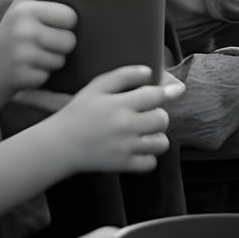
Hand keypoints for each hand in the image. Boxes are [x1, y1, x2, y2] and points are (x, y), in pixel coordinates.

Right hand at [0, 0, 76, 90]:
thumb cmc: (12, 32)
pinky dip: (42, 75)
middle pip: (70, 41)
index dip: (68, 23)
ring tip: (35, 55)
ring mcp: (21, 56)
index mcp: (27, 10)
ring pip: (61, 60)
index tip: (56, 23)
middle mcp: (23, 31)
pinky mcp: (21, 78)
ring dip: (52, 61)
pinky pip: (49, 76)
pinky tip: (28, 68)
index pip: (70, 16)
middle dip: (62, 45)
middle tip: (45, 42)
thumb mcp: (21, 4)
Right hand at [50, 63, 177, 174]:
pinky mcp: (123, 165)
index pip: (155, 96)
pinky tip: (138, 147)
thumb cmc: (78, 112)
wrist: (60, 144)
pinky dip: (148, 156)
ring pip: (161, 143)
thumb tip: (148, 72)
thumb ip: (123, 76)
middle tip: (146, 113)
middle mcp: (125, 127)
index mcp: (119, 104)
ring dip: (157, 135)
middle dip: (159, 114)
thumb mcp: (96, 87)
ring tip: (144, 131)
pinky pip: (150, 163)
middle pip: (162, 119)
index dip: (169, 91)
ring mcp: (125, 148)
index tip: (178, 89)